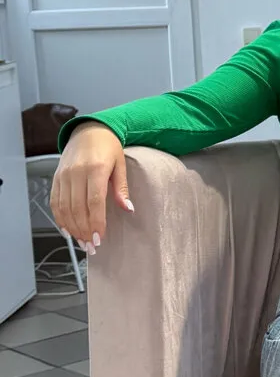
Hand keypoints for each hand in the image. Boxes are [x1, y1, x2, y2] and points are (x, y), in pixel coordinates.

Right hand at [50, 122, 133, 252]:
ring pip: (64, 207)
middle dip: (84, 230)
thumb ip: (121, 188)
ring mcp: (63, 175)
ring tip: (82, 242)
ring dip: (72, 228)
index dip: (96, 222)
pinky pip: (55, 202)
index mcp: (95, 169)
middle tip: (91, 247)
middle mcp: (76, 172)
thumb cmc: (108, 147)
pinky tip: (68, 230)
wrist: (88, 130)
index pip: (94, 201)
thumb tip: (128, 209)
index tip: (99, 238)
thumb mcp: (121, 165)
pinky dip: (60, 218)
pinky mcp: (56, 177)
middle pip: (77, 208)